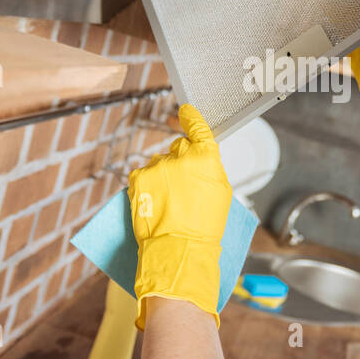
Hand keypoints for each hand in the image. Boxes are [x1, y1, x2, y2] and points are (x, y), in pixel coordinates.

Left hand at [128, 104, 232, 329]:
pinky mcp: (138, 177)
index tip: (184, 111)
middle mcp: (179, 155)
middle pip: (178, 147)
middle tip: (183, 187)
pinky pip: (143, 174)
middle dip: (179, 161)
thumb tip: (200, 158)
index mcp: (205, 156)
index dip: (190, 117)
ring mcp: (156, 166)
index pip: (197, 126)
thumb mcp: (221, 192)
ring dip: (163, 176)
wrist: (178, 246)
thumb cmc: (204, 225)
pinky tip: (156, 202)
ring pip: (159, 163)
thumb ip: (209, 167)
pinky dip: (148, 185)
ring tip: (170, 202)